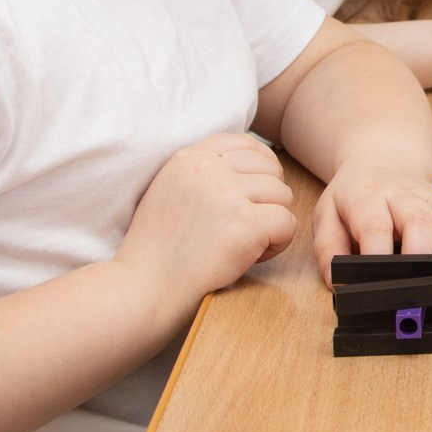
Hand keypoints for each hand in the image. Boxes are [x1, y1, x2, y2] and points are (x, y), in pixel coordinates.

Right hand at [117, 133, 296, 303]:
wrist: (144, 288)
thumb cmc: (159, 249)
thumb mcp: (171, 190)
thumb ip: (204, 171)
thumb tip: (254, 162)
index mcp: (190, 156)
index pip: (248, 144)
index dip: (260, 171)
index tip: (250, 198)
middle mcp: (208, 167)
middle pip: (271, 169)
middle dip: (267, 200)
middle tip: (243, 229)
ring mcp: (227, 192)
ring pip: (283, 195)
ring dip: (272, 223)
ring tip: (244, 244)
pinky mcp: (244, 222)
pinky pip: (288, 223)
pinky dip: (278, 244)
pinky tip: (251, 257)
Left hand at [313, 171, 431, 283]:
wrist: (381, 161)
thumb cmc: (354, 197)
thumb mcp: (327, 216)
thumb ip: (328, 250)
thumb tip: (339, 282)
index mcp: (367, 199)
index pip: (375, 224)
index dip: (378, 253)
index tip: (378, 283)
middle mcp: (403, 197)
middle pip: (419, 219)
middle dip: (422, 254)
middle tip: (418, 288)